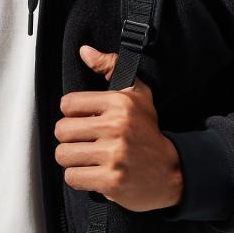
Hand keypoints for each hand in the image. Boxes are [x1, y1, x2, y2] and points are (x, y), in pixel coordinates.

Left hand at [53, 44, 183, 212]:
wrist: (172, 171)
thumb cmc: (148, 130)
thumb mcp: (137, 93)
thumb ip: (110, 66)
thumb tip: (84, 51)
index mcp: (119, 103)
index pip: (68, 104)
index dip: (72, 112)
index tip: (82, 118)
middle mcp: (116, 127)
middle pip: (62, 130)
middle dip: (69, 137)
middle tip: (82, 140)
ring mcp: (114, 155)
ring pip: (64, 154)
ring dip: (72, 158)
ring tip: (86, 156)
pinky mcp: (111, 181)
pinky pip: (73, 177)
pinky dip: (78, 177)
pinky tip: (92, 171)